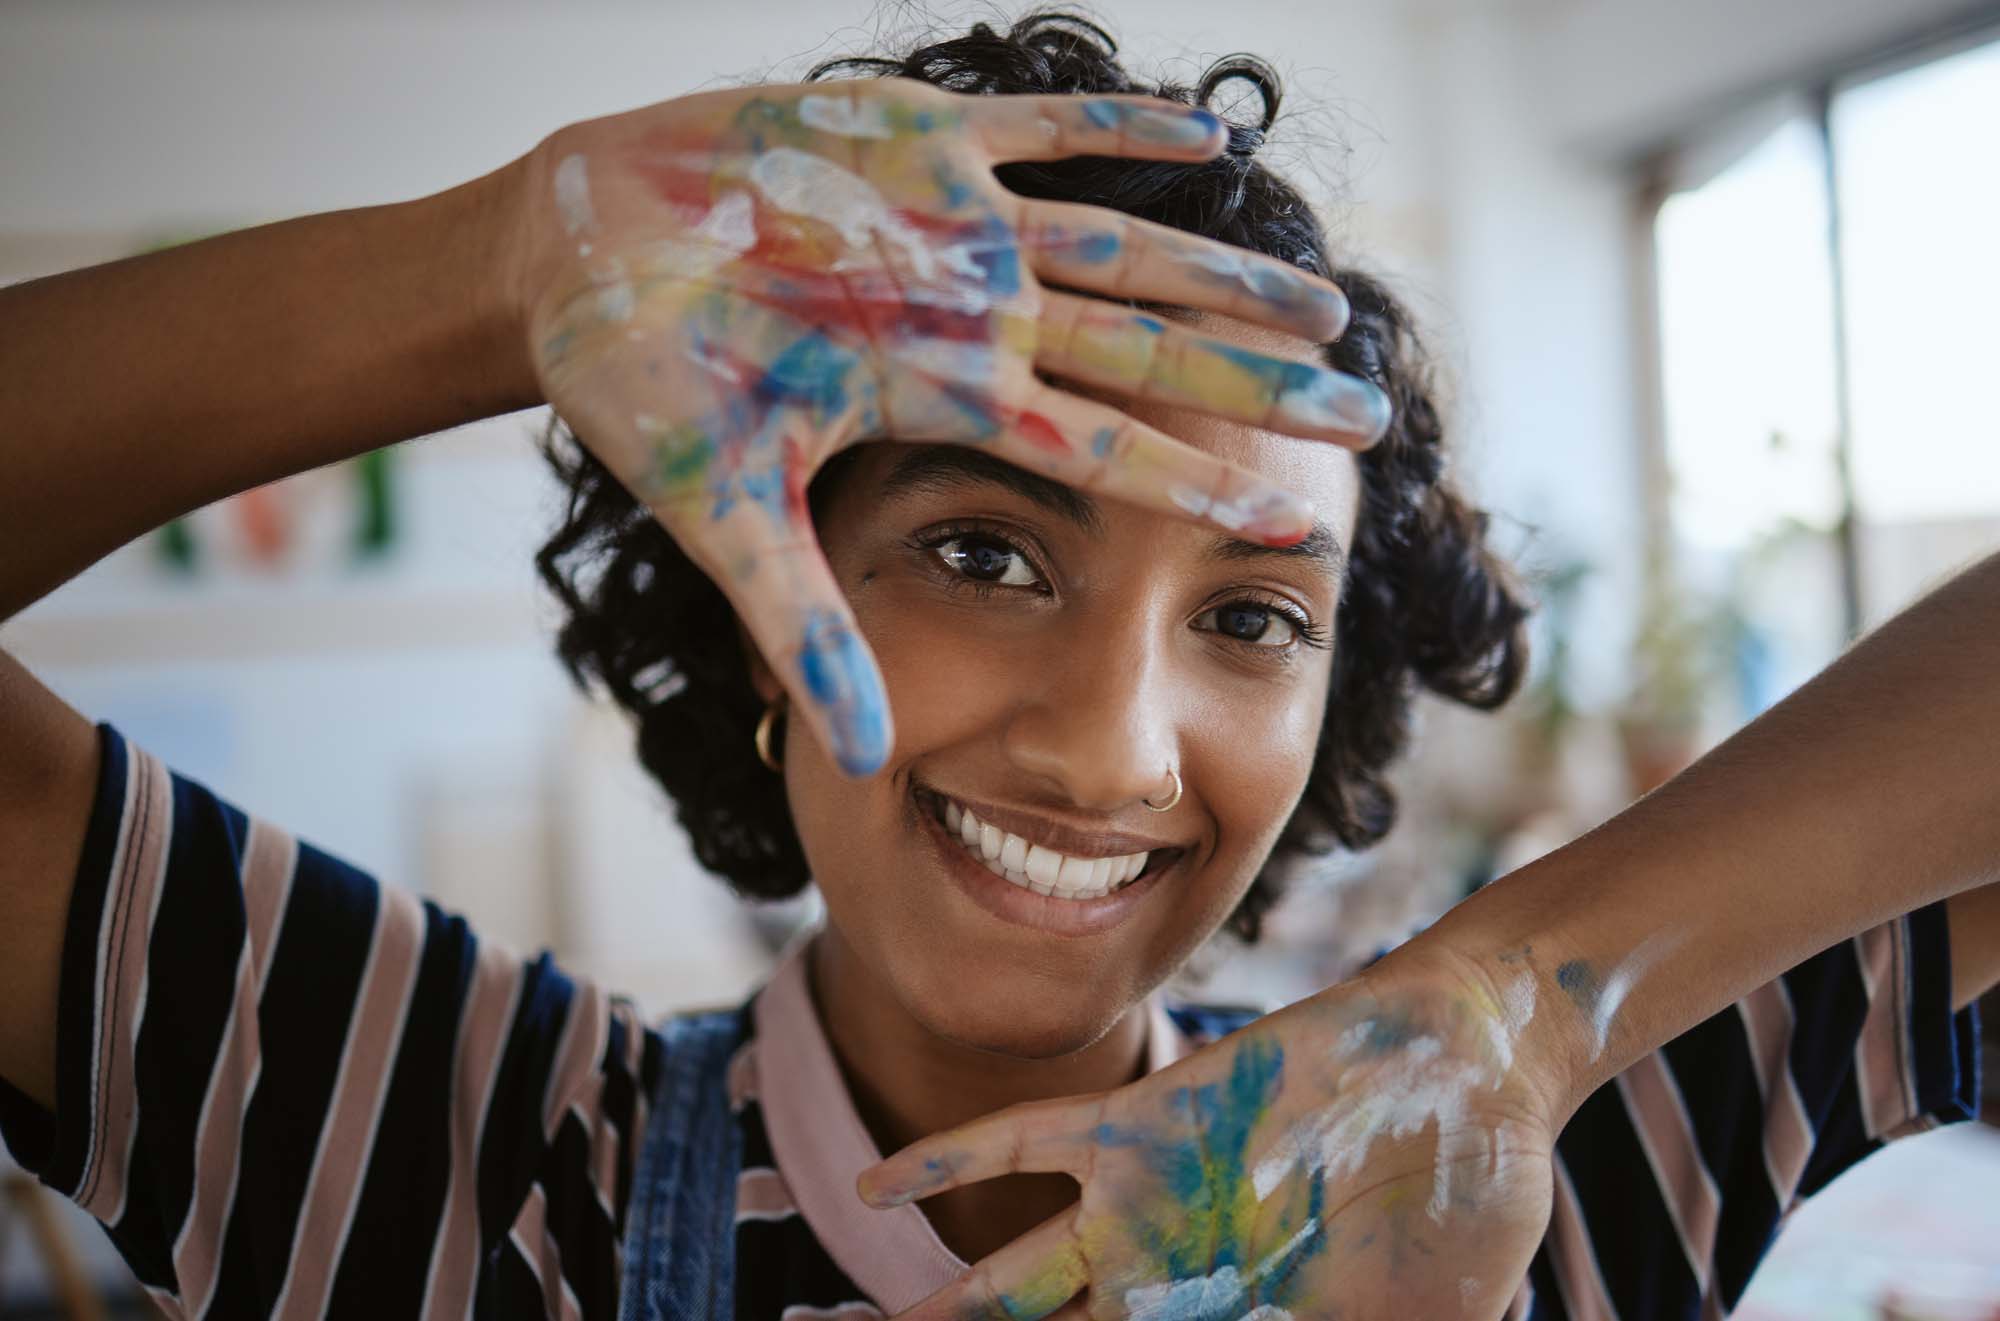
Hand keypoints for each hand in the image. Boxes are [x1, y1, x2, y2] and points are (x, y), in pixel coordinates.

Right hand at [510, 79, 1391, 773]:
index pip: (1097, 451)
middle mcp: (969, 316)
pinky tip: (1211, 127)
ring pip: (1120, 242)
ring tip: (1322, 295)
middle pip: (1143, 352)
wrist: (574, 264)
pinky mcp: (909, 134)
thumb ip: (805, 627)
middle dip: (1253, 382)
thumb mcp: (725, 516)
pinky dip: (1116, 121)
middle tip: (1369, 413)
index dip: (1195, 484)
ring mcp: (949, 226)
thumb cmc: (644, 389)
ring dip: (1219, 265)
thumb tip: (867, 763)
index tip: (1298, 523)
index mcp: (937, 401)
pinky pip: (1038, 124)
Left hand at [858, 950, 1561, 1319]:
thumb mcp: (1433, 1319)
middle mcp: (1177, 1290)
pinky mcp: (1143, 1122)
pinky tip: (879, 1182)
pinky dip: (953, 1162)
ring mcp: (1151, 1212)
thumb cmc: (1471, 1198)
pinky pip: (1024, 1142)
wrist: (1474, 1065)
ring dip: (936, 1313)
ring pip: (1011, 1281)